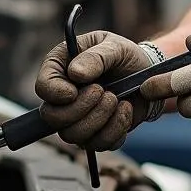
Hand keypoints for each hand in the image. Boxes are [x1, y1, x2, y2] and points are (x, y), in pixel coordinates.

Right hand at [35, 30, 158, 150]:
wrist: (146, 73)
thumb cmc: (125, 56)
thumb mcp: (114, 47)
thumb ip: (96, 57)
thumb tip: (75, 73)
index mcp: (61, 68)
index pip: (43, 87)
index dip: (56, 93)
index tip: (74, 91)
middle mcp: (64, 96)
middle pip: (53, 118)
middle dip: (80, 108)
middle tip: (102, 91)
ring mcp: (78, 118)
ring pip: (73, 135)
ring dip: (99, 118)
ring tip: (115, 98)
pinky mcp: (96, 133)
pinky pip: (98, 144)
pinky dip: (115, 129)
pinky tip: (126, 108)